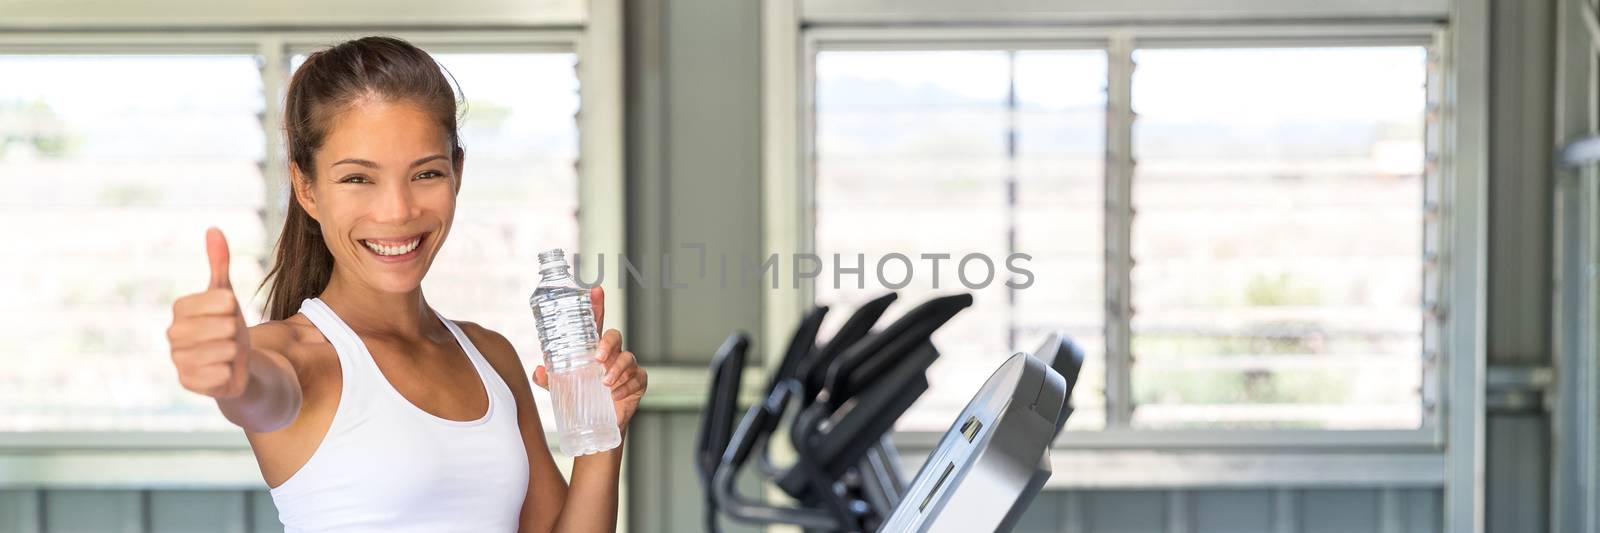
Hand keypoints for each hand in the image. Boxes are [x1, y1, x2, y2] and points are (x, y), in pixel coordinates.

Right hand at [166, 227, 250, 398]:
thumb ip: (219, 263)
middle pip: (223, 327)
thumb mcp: (226, 294)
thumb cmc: (228, 325)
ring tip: (227, 352)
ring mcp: (178, 360)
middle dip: (235, 331)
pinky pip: (220, 374)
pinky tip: (224, 370)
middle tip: (229, 335)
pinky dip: (230, 372)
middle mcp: (173, 334)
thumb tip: (213, 229)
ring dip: (234, 352)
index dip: (232, 307)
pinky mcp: (188, 383)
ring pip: (225, 350)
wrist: (235, 364)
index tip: (229, 311)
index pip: (220, 300)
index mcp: (180, 309)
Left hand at [533, 286, 646, 429]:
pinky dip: (626, 386)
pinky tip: (615, 394)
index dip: (597, 305)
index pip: (595, 323)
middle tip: (599, 358)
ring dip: (617, 369)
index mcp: (593, 350)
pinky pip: (637, 378)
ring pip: (628, 358)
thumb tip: (538, 370)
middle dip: (608, 344)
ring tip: (605, 383)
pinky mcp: (638, 382)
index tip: (596, 291)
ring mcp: (626, 368)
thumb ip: (549, 380)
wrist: (597, 430)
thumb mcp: (561, 391)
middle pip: (614, 336)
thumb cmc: (580, 403)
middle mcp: (611, 355)